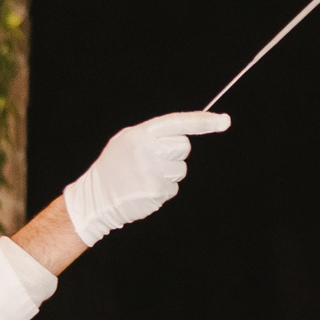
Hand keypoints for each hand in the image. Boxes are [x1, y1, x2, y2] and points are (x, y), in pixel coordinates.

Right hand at [61, 111, 230, 243]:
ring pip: (180, 170)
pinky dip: (162, 192)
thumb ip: (153, 137)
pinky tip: (143, 191)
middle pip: (183, 147)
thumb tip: (184, 135)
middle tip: (153, 163)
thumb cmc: (114, 170)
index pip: (177, 122)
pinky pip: (173, 188)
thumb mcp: (127, 143)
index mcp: (138, 134)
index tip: (225, 121)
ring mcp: (151, 170)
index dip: (203, 121)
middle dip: (175, 155)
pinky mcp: (155, 190)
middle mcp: (146, 148)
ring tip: (142, 179)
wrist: (94, 198)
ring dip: (168, 176)